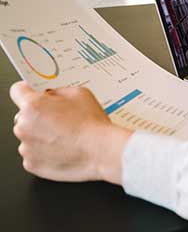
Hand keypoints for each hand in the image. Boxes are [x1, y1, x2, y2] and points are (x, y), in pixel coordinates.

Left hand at [10, 82, 131, 183]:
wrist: (101, 152)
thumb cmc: (92, 124)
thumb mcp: (80, 93)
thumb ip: (58, 92)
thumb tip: (51, 96)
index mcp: (33, 106)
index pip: (17, 91)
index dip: (27, 91)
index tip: (33, 94)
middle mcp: (24, 126)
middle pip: (24, 116)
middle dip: (38, 116)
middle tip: (59, 119)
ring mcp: (26, 148)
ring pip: (28, 136)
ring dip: (41, 135)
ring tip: (64, 137)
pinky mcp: (32, 164)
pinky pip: (33, 154)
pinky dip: (44, 152)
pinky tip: (62, 149)